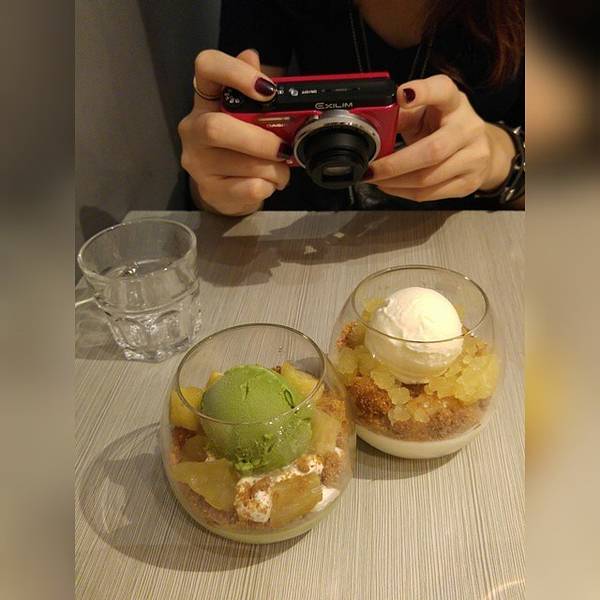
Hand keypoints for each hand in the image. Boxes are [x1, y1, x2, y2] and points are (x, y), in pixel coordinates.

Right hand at [178, 49, 290, 215]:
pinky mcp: (209, 190)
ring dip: (273, 168)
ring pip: (239, 163)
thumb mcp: (251, 115)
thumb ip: (255, 89)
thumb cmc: (243, 145)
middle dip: (260, 140)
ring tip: (282, 170)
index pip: (206, 67)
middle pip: (216, 128)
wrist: (228, 189)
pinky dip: (268, 186)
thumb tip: (252, 57)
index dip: (235, 72)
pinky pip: (248, 188)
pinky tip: (269, 184)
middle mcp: (193, 128)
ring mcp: (197, 162)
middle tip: (283, 149)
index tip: (268, 90)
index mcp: (205, 99)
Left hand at [366, 74, 514, 201]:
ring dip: (395, 182)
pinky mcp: (469, 183)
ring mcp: (474, 158)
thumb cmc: (442, 128)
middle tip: (370, 170)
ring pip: (428, 178)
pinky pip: (429, 194)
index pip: (443, 90)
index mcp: (455, 102)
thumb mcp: (423, 114)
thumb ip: (400, 116)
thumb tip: (370, 126)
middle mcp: (469, 128)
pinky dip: (403, 192)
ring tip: (375, 179)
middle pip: (432, 151)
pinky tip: (390, 186)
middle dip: (395, 164)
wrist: (478, 150)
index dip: (423, 92)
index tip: (402, 95)